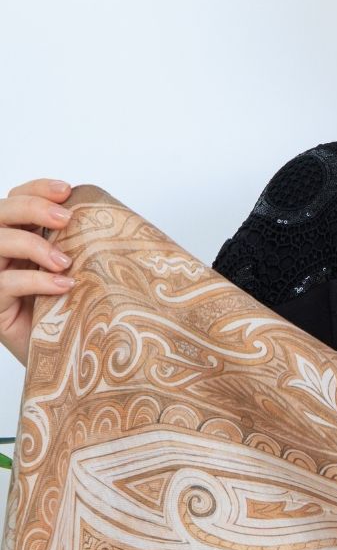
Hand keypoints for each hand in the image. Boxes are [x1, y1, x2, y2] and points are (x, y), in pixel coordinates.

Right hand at [0, 178, 76, 366]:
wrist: (68, 360)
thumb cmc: (73, 313)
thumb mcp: (78, 272)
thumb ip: (80, 246)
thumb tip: (112, 220)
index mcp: (19, 237)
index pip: (17, 198)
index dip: (38, 189)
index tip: (67, 191)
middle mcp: (1, 253)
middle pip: (1, 213)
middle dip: (33, 208)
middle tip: (65, 220)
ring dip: (33, 245)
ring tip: (66, 261)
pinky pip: (5, 284)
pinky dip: (35, 281)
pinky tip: (62, 286)